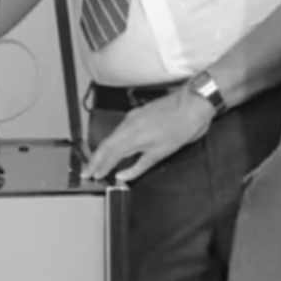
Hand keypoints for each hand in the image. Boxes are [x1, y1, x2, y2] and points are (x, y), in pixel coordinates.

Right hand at [83, 92, 215, 183]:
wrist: (193, 104)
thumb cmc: (182, 126)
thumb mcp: (160, 153)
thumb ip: (139, 166)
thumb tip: (124, 175)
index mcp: (132, 136)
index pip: (109, 155)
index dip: (99, 167)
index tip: (93, 176)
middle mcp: (128, 125)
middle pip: (105, 145)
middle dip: (95, 160)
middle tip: (87, 171)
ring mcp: (132, 117)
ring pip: (111, 136)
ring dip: (103, 150)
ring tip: (98, 162)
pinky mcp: (138, 113)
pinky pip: (119, 129)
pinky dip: (113, 140)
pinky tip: (115, 146)